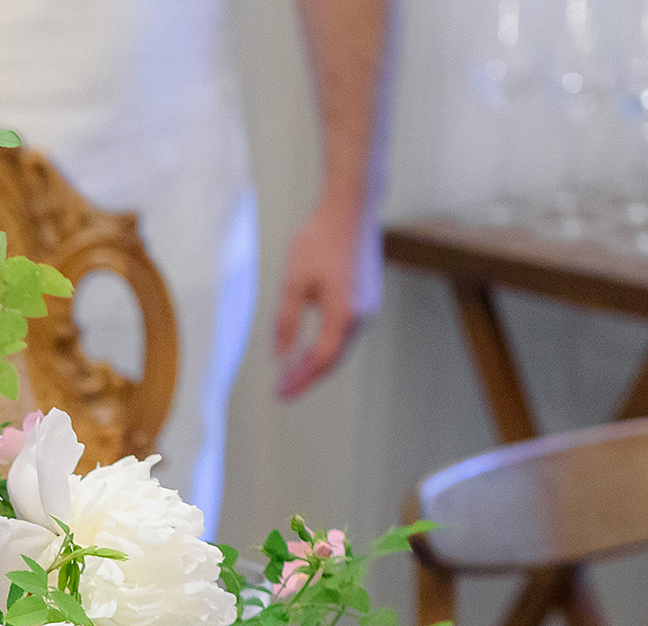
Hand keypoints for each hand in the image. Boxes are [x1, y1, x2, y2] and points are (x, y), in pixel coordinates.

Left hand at [273, 203, 373, 399]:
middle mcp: (362, 315)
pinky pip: (346, 332)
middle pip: (333, 359)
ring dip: (316, 363)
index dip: (299, 380)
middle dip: (306, 378)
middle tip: (281, 391)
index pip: (321, 360)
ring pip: (341, 347)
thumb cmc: (319, 241)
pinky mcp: (367, 298)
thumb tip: (280, 356)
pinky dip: (326, 346)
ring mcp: (368, 307)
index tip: (279, 394)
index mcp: (343, 313)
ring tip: (290, 375)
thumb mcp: (292, 283)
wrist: (350, 209)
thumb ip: (286, 323)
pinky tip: (308, 349)